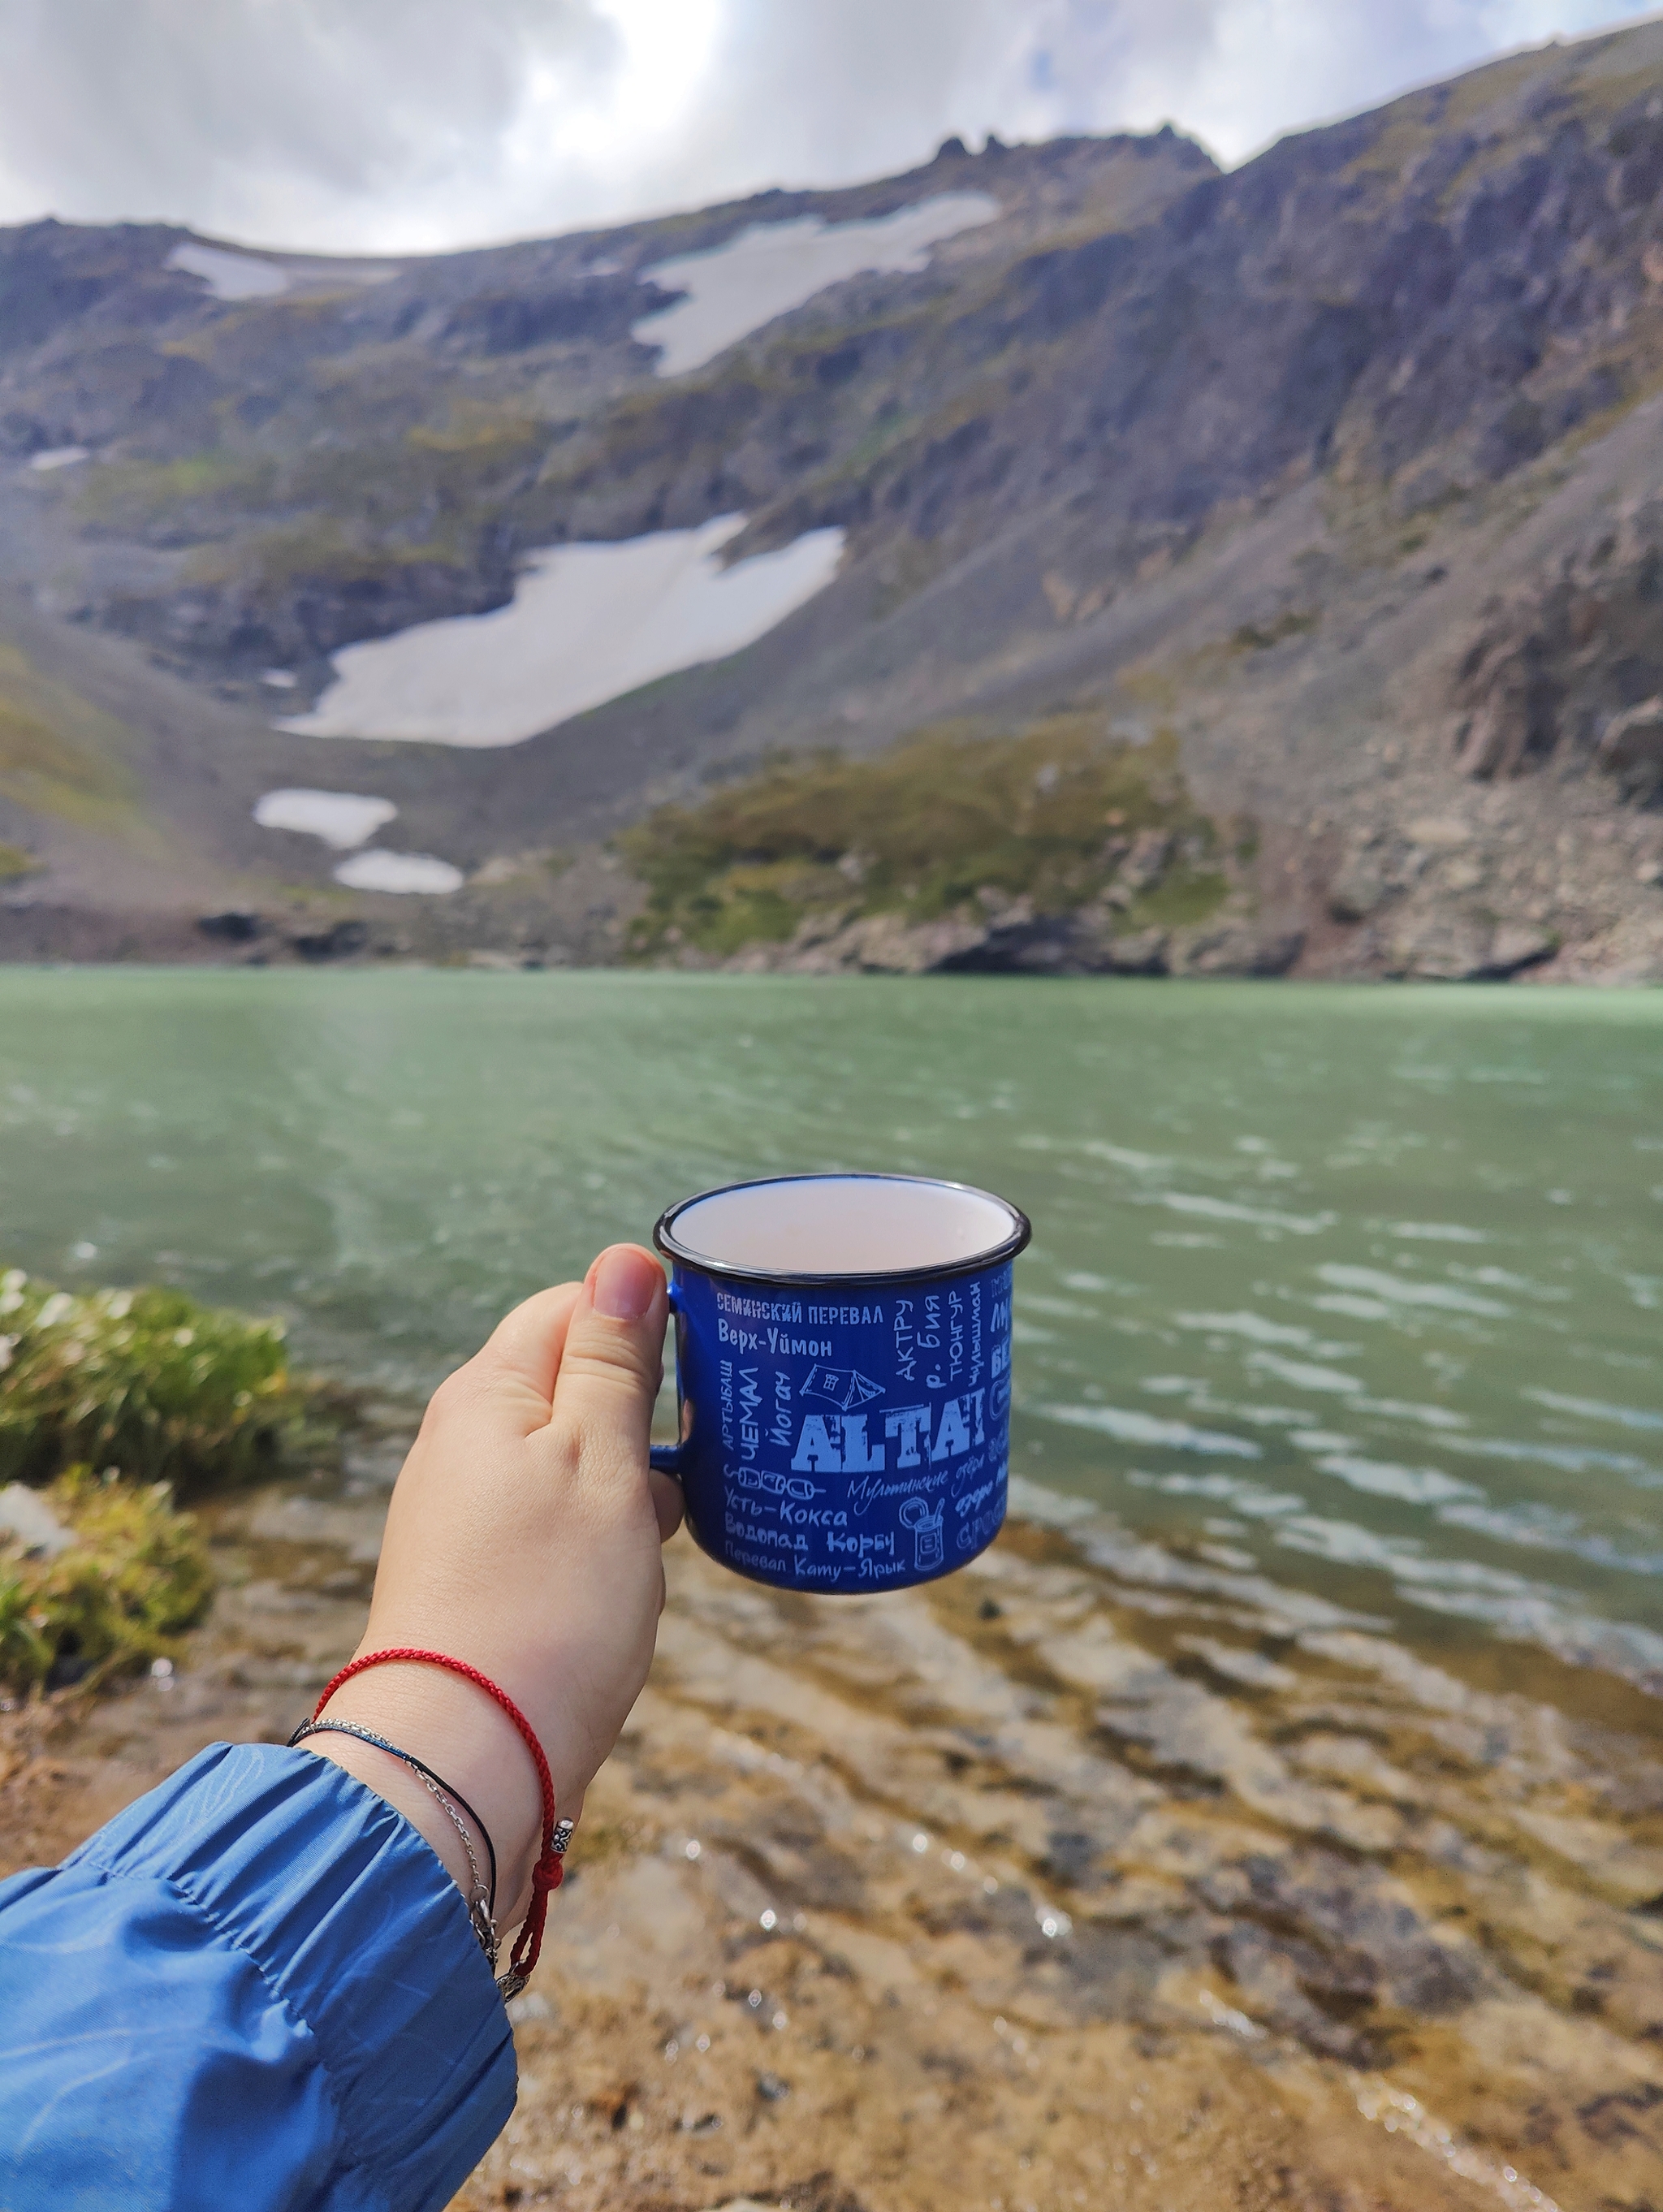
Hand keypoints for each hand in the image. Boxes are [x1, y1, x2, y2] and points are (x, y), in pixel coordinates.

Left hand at [304, 1245, 680, 1932]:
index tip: (700, 1370)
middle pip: (570, 1386)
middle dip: (642, 1416)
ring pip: (572, 1464)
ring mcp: (466, 1516)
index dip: (641, 1325)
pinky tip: (630, 1582)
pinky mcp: (479, 1581)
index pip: (569, 1307)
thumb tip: (625, 1261)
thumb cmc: (546, 1602)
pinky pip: (557, 1529)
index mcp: (486, 1393)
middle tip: (693, 1459)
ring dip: (630, 1487)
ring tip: (662, 1533)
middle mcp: (462, 1445)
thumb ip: (612, 1358)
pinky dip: (603, 1541)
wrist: (468, 1759)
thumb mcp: (600, 1458)